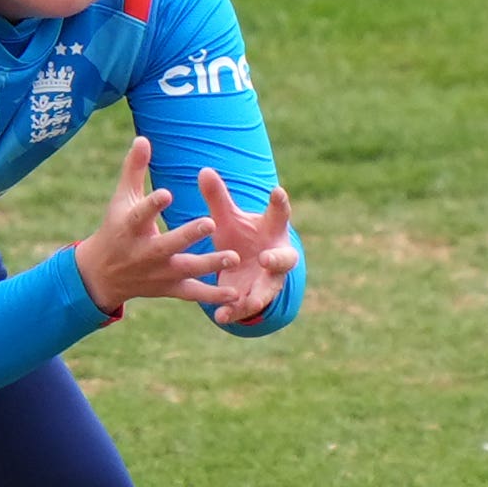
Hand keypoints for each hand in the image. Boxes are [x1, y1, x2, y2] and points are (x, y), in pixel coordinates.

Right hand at [74, 138, 240, 314]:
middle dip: (188, 235)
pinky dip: (212, 296)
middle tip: (210, 222)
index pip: (140, 214)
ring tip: (234, 257)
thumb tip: (142, 138)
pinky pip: (192, 294)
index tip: (166, 193)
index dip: (152, 205)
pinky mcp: (168, 289)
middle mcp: (143, 252)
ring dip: (209, 264)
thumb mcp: (120, 200)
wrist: (101, 275)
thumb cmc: (115, 228)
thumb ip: (133, 170)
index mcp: (129, 228)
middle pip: (167, 244)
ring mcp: (157, 273)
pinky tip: (233, 294)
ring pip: (185, 269)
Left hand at [197, 169, 296, 326]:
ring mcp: (268, 280)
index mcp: (272, 230)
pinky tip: (221, 316)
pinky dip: (235, 311)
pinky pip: (246, 307)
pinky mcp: (253, 297)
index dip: (280, 203)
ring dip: (256, 296)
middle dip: (276, 260)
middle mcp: (276, 255)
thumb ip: (218, 198)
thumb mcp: (228, 218)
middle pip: (284, 258)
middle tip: (266, 259)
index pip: (280, 214)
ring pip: (267, 290)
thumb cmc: (241, 235)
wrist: (247, 266)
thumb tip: (203, 170)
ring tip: (247, 302)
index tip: (277, 191)